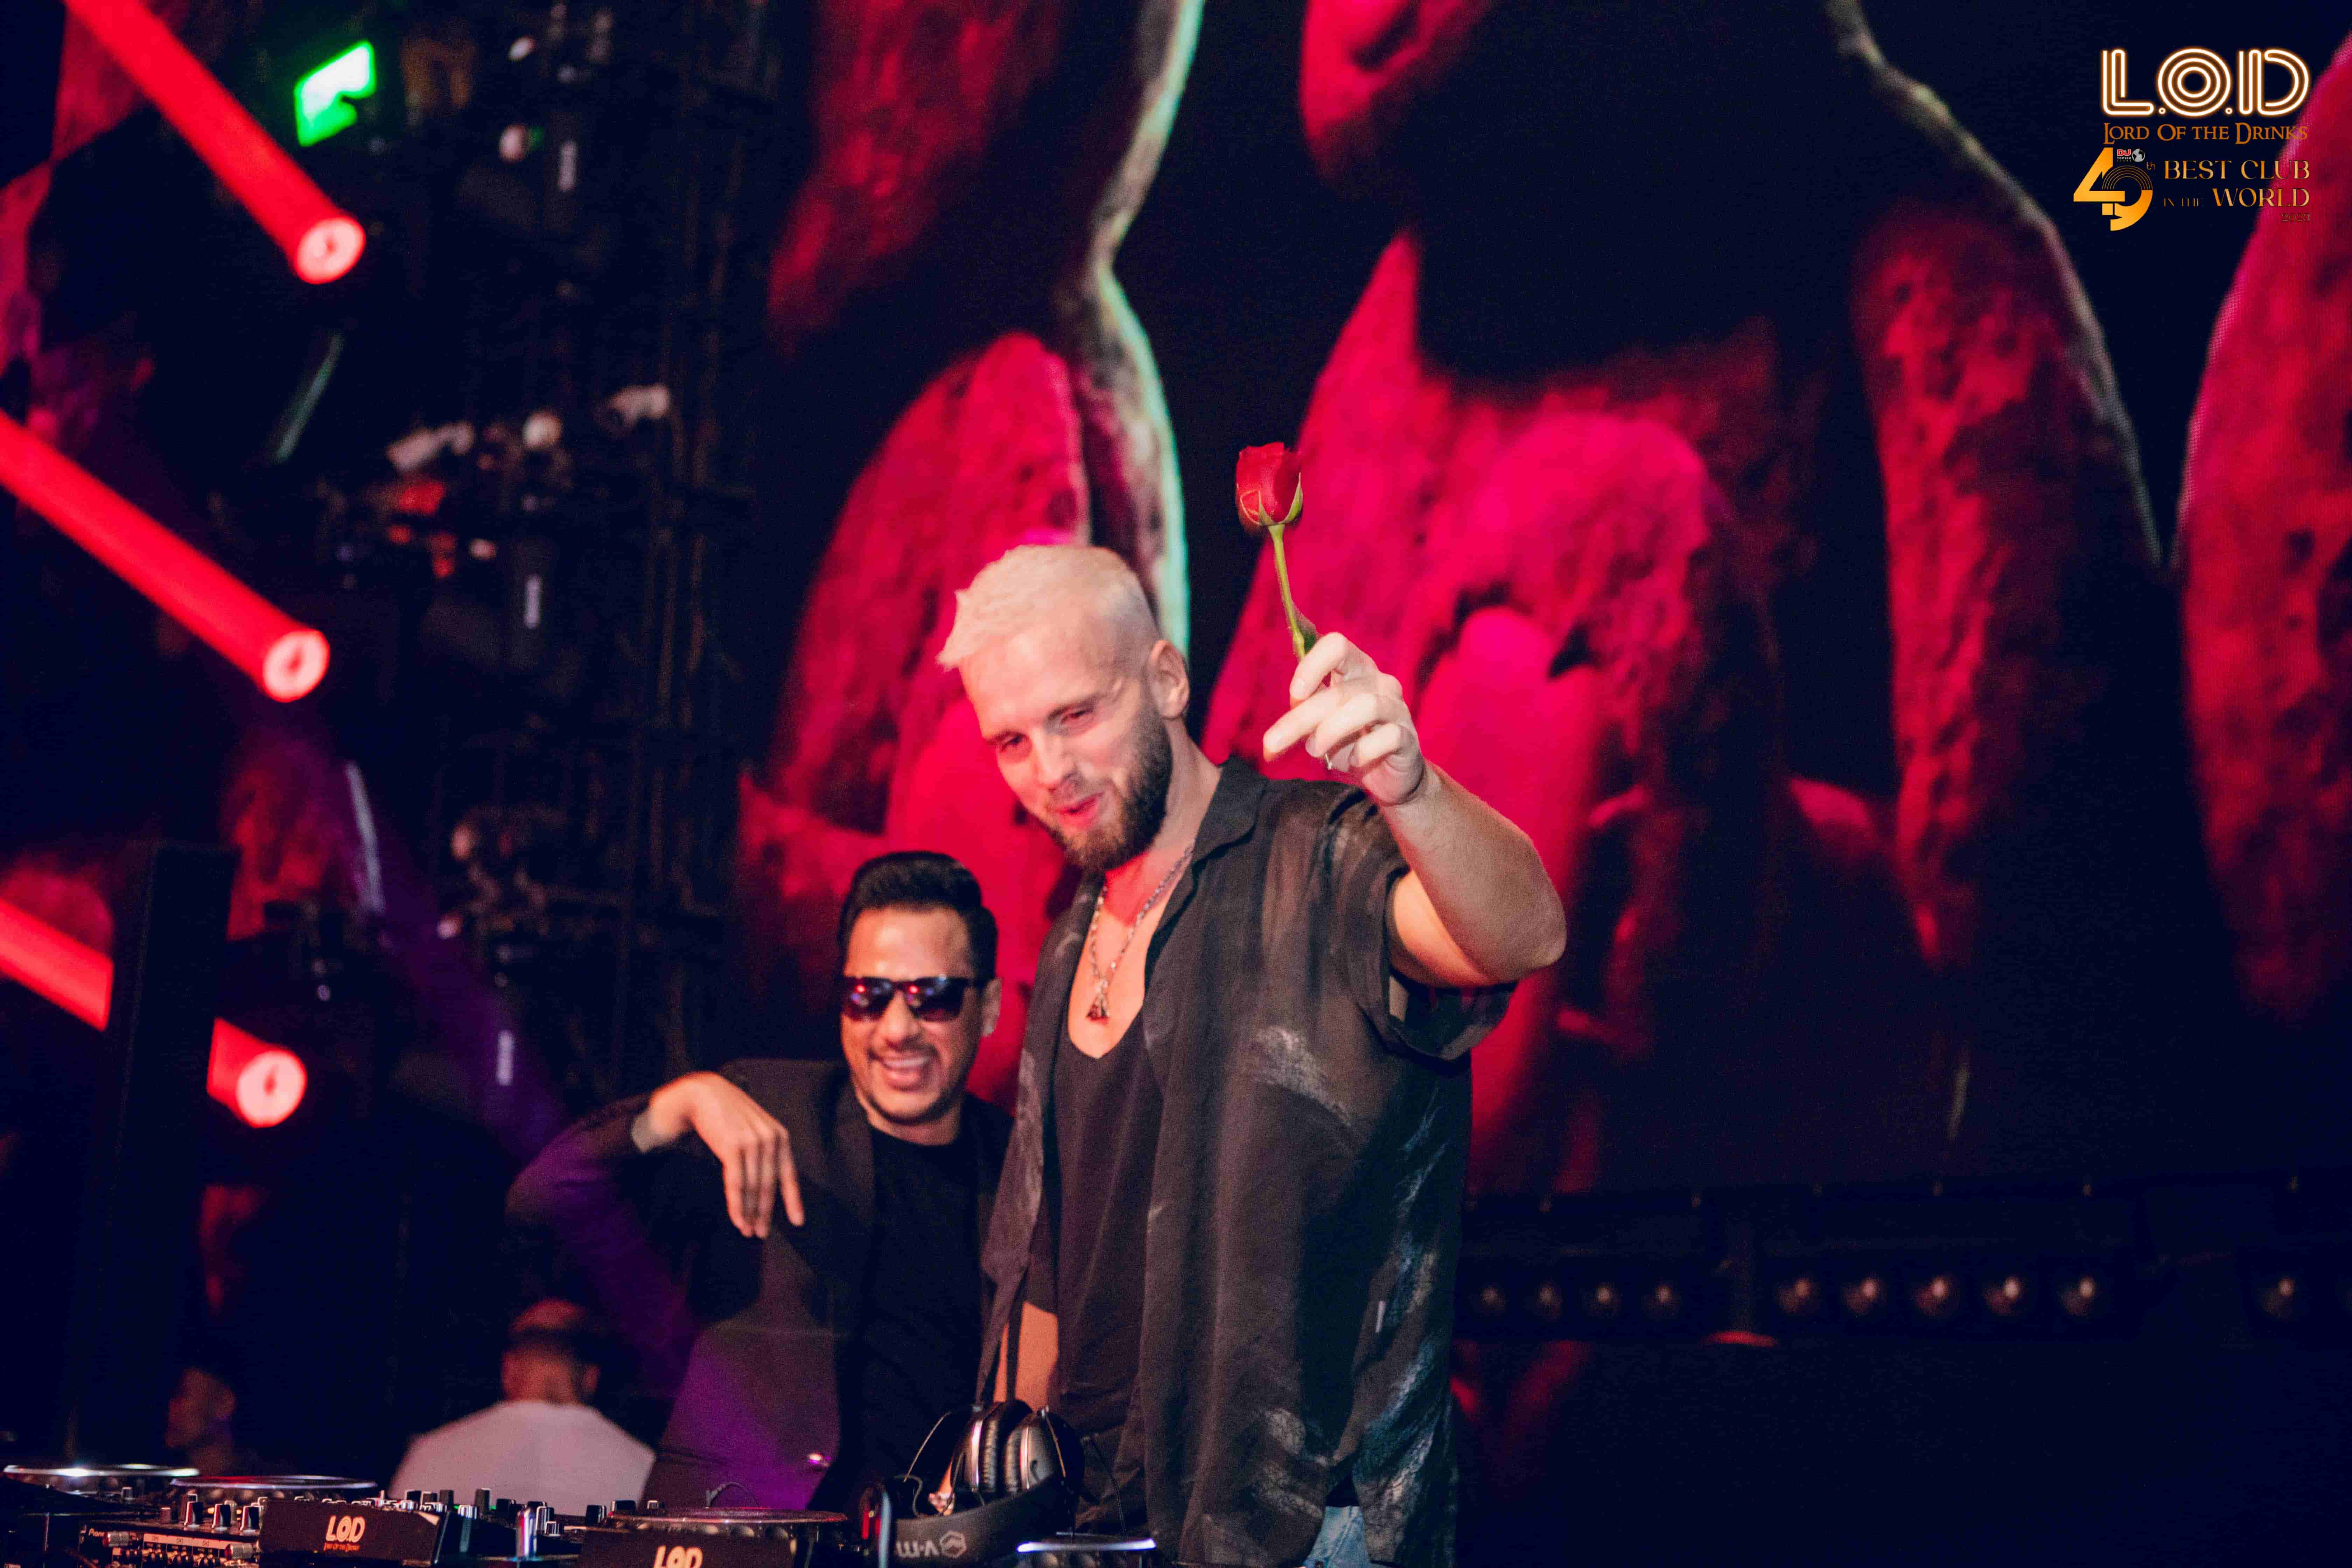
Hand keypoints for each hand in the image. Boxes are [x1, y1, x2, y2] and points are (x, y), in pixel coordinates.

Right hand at [632, 1071, 804, 1234]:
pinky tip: (737, 1220)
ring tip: (748, 1231)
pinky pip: (736, 1183)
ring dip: (749, 1213)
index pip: (789, 1175)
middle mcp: (770, 1139)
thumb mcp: (755, 1128)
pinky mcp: (732, 1147)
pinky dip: (737, 1205)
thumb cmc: (729, 1115)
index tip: (798, 1222)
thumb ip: (765, 1151)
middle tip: (761, 1233)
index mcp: (780, 1136)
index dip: (793, 1200)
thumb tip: (768, 1185)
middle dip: (765, 1213)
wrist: (703, 1094)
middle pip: (769, 1186)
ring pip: (752, 1188)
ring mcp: (752, 1143)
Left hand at [1262, 633, 1428, 808]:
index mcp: (1355, 669)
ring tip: (1314, 750)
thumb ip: (1298, 722)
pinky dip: (1363, 751)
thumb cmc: (1351, 743)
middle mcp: (1379, 682)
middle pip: (1339, 689)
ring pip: (1365, 706)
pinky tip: (1353, 761)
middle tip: (1273, 743)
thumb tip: (1269, 743)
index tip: (1294, 694)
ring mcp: (1396, 708)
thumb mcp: (1319, 728)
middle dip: (1300, 718)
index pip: (1336, 646)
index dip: (1312, 665)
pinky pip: (1387, 736)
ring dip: (1330, 731)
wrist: (1389, 777)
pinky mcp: (1407, 737)